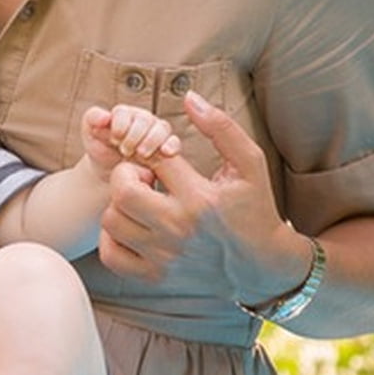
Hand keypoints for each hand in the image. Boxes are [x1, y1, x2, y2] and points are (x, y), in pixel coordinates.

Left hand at [82, 103, 179, 179]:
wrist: (111, 171)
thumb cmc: (101, 148)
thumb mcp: (90, 133)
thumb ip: (92, 119)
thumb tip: (105, 116)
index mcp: (123, 113)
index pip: (124, 112)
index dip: (119, 125)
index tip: (114, 138)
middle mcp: (142, 118)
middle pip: (144, 119)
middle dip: (134, 135)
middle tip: (125, 150)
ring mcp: (156, 131)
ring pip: (161, 128)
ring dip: (152, 141)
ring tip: (141, 154)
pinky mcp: (167, 146)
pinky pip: (175, 142)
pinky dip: (172, 145)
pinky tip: (166, 152)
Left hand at [97, 90, 306, 293]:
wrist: (263, 267)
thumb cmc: (254, 210)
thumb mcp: (249, 165)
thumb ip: (221, 127)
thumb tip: (189, 97)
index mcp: (200, 198)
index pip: (152, 158)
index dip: (147, 150)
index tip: (157, 160)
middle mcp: (179, 229)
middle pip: (122, 189)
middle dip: (125, 175)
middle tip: (142, 177)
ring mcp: (165, 256)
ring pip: (111, 220)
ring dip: (118, 205)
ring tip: (140, 203)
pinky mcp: (155, 277)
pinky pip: (110, 253)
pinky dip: (113, 238)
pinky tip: (132, 228)